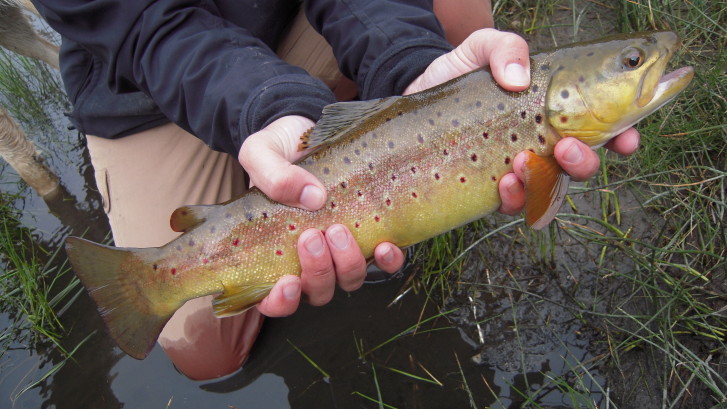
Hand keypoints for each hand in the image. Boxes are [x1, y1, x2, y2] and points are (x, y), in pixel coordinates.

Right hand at [238, 116, 404, 316]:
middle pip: (317, 292)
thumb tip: (311, 197)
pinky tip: (386, 244)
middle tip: (313, 236)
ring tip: (340, 229)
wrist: (306, 129)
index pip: (272, 300)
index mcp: (272, 252)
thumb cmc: (276, 149)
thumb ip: (272, 175)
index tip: (288, 281)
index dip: (280, 302)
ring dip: (347, 263)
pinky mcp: (368, 235)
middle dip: (317, 271)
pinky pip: (383, 263)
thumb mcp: (260, 153)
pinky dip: (387, 260)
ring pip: (348, 281)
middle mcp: (307, 260)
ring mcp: (340, 251)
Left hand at [404, 28, 640, 214]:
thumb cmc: (457, 71)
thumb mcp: (480, 47)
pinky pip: (513, 205)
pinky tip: (504, 183)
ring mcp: (516, 167)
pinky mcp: (488, 186)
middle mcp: (541, 142)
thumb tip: (520, 77)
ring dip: (545, 183)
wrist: (414, 94)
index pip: (601, 127)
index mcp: (553, 110)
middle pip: (581, 166)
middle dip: (584, 163)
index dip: (623, 136)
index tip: (627, 138)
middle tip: (565, 148)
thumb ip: (505, 46)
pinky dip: (515, 199)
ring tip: (522, 162)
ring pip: (550, 190)